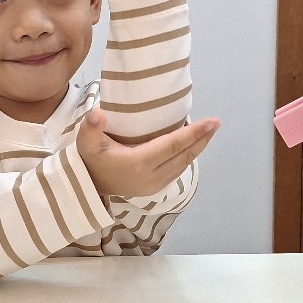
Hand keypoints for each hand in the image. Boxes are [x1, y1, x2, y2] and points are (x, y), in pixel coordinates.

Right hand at [76, 107, 218, 198]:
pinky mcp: (155, 188)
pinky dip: (187, 156)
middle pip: (183, 156)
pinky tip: (193, 145)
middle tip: (216, 123)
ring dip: (198, 148)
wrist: (88, 186)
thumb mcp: (86, 142)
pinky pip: (177, 170)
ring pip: (183, 164)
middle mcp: (151, 177)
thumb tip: (98, 113)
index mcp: (138, 163)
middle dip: (202, 139)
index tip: (211, 122)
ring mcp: (155, 185)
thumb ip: (91, 127)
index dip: (193, 133)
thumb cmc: (89, 159)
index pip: (172, 146)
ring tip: (209, 131)